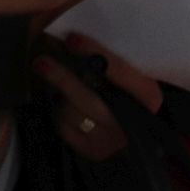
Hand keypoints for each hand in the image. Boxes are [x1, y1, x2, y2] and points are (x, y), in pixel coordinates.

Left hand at [35, 41, 160, 160]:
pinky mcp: (91, 151)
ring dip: (60, 97)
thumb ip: (109, 65)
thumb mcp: (129, 81)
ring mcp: (111, 141)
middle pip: (90, 98)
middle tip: (41, 62)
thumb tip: (70, 41)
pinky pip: (63, 127)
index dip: (97, 54)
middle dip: (63, 79)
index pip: (122, 73)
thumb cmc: (125, 99)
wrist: (129, 136)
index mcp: (149, 98)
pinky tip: (64, 108)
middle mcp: (133, 123)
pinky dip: (59, 115)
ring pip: (72, 112)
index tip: (72, 40)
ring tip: (59, 87)